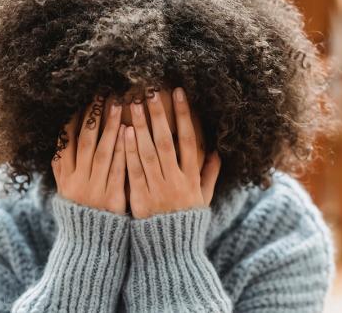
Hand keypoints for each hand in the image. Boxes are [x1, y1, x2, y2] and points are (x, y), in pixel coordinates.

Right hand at [51, 95, 126, 214]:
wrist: (91, 242)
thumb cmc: (81, 209)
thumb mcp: (65, 189)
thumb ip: (63, 166)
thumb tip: (60, 137)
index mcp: (64, 177)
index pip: (65, 143)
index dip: (73, 121)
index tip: (81, 101)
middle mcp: (77, 181)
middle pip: (84, 142)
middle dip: (92, 116)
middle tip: (101, 94)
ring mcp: (94, 189)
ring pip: (101, 152)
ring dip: (109, 126)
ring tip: (116, 104)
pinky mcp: (112, 197)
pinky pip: (117, 169)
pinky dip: (122, 149)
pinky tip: (128, 131)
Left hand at [125, 87, 220, 218]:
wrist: (170, 250)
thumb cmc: (186, 220)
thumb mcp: (203, 199)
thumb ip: (210, 175)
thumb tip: (217, 152)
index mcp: (192, 178)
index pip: (190, 141)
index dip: (185, 116)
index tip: (179, 94)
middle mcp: (176, 180)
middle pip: (167, 142)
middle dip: (159, 115)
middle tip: (150, 91)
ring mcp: (158, 188)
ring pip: (148, 153)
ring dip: (141, 127)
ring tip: (133, 105)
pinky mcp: (140, 198)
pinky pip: (134, 171)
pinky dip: (129, 151)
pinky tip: (124, 132)